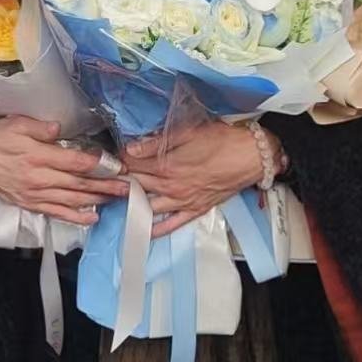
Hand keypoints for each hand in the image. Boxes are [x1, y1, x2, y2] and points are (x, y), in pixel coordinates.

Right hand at [0, 116, 128, 225]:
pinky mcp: (31, 204)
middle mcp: (39, 178)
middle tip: (128, 187)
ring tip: (117, 199)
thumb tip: (58, 127)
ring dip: (97, 200)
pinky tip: (92, 218)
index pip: (75, 163)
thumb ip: (38, 127)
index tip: (117, 165)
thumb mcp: (14, 124)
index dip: (99, 165)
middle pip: (79, 184)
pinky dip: (75, 217)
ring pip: (72, 199)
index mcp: (38, 157)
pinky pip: (57, 212)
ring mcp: (36, 194)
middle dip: (106, 186)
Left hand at [123, 119, 279, 236]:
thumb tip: (131, 148)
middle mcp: (171, 186)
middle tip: (109, 176)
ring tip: (119, 198)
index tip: (112, 155)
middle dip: (121, 179)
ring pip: (149, 205)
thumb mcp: (189, 132)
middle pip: (137, 184)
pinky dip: (156, 229)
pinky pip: (171, 224)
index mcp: (168, 164)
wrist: (253, 156)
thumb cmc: (223, 139)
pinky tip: (143, 229)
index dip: (120, 158)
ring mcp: (183, 201)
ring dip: (132, 202)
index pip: (133, 164)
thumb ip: (158, 141)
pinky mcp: (195, 210)